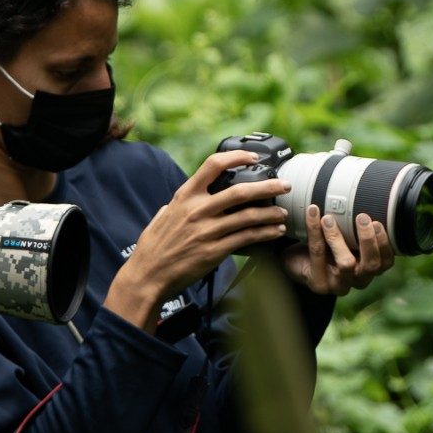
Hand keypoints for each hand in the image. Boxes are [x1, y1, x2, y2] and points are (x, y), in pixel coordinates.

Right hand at [105, 150, 291, 329]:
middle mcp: (197, 210)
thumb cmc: (153, 247)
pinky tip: (275, 232)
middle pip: (240, 191)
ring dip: (270, 214)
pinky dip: (264, 234)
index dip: (236, 157)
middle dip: (267, 186)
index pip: (213, 166)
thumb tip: (177, 202)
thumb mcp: (162, 217)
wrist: (148, 275)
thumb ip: (175, 206)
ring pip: (248, 216)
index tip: (252, 157)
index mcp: (184, 196)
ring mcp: (207, 231)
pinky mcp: (214, 251)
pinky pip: (246, 239)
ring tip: (283, 213)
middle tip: (284, 185)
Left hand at [281, 208, 394, 296]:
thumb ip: (356, 226)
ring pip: (346, 263)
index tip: (376, 222)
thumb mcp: (344, 236)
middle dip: (368, 240)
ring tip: (328, 218)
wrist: (295, 261)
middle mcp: (358, 280)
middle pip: (371, 265)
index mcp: (369, 269)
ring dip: (338, 238)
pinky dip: (315, 232)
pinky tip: (313, 214)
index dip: (385, 244)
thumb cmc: (326, 245)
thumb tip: (367, 192)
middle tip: (361, 217)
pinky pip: (318, 255)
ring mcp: (339, 286)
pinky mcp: (319, 284)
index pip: (386, 262)